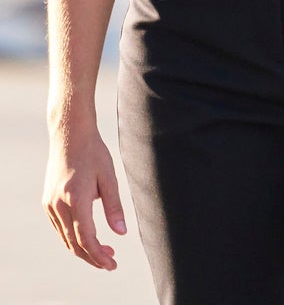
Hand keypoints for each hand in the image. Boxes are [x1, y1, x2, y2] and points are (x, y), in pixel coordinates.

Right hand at [43, 123, 126, 269]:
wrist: (69, 135)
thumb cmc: (93, 152)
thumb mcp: (109, 176)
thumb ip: (114, 206)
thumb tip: (121, 233)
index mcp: (76, 198)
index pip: (86, 238)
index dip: (99, 255)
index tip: (112, 264)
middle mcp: (59, 204)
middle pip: (74, 243)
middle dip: (92, 256)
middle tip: (110, 262)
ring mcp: (50, 204)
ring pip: (65, 238)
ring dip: (83, 249)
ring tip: (103, 251)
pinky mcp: (47, 202)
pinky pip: (60, 228)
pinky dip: (73, 237)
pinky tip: (87, 237)